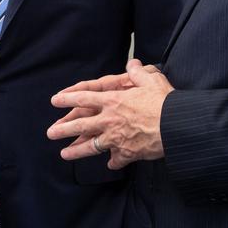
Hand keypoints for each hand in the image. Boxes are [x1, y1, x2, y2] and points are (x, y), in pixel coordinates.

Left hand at [47, 58, 171, 168]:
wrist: (176, 127)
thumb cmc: (165, 102)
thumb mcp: (151, 80)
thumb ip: (138, 73)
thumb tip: (133, 63)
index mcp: (113, 101)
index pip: (84, 98)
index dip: (68, 98)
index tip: (55, 101)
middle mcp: (110, 120)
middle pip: (81, 125)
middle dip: (63, 129)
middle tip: (51, 133)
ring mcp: (116, 139)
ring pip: (91, 146)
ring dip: (77, 151)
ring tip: (64, 154)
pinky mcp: (127, 153)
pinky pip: (116, 160)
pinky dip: (113, 162)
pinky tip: (109, 164)